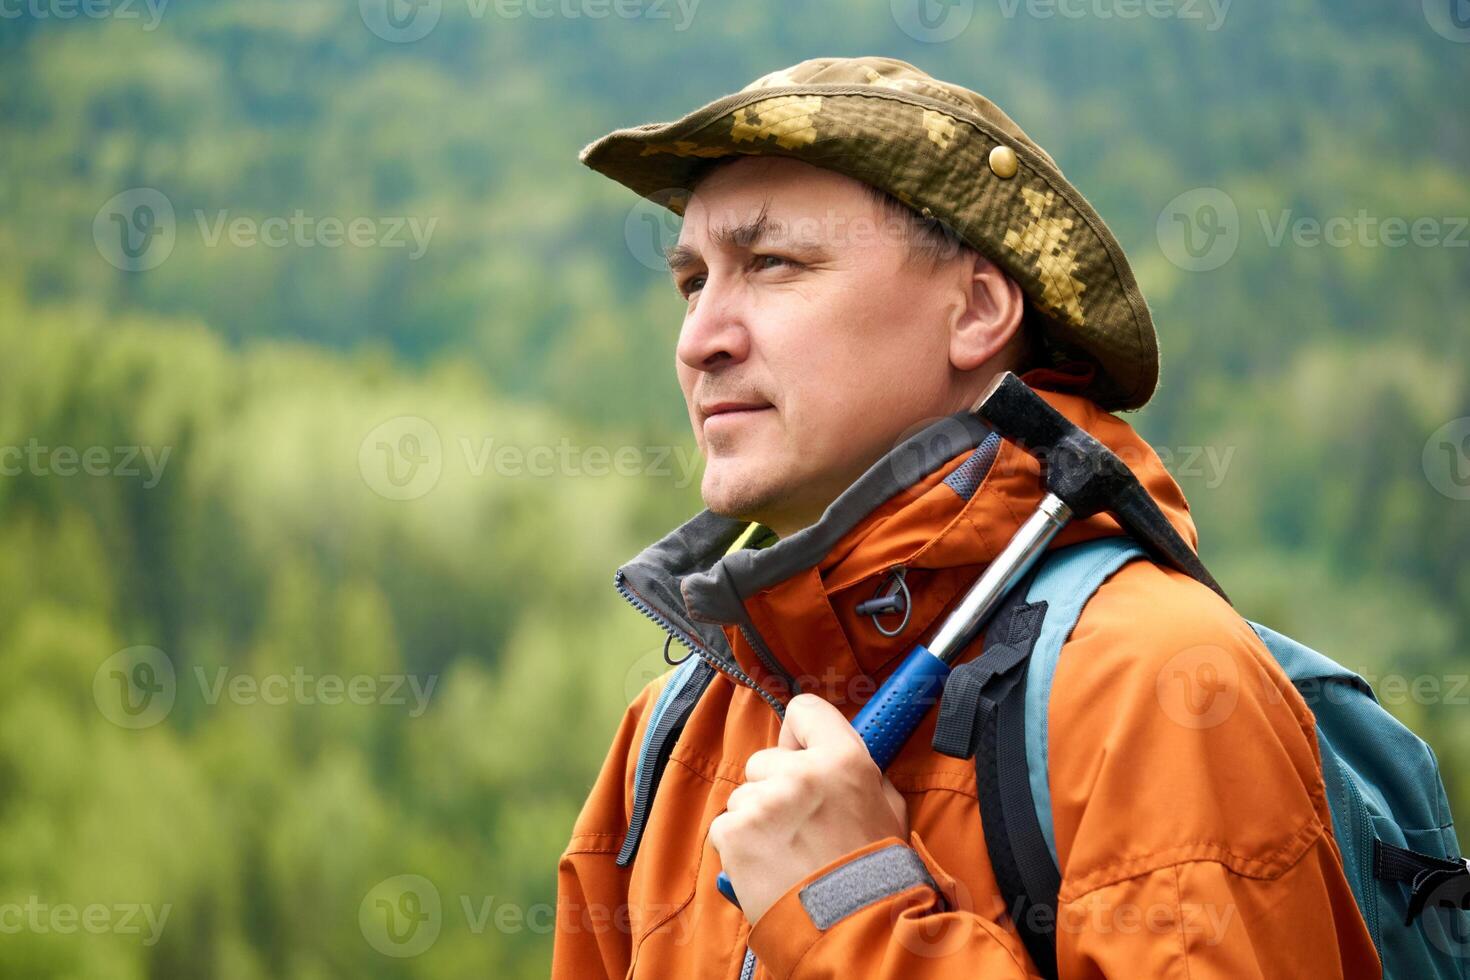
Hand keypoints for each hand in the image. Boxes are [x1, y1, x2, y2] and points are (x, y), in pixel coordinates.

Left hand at [708, 693, 908, 923]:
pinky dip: (739, 846)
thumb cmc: (875, 874)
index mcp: (842, 759)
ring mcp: (763, 802)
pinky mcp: (734, 832)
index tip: (799, 750)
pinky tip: (766, 866)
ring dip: (757, 819)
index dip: (800, 732)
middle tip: (799, 824)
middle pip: (765, 760)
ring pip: (744, 796)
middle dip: (775, 786)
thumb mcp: (887, 810)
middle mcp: (800, 773)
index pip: (805, 710)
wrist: (852, 930)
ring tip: (785, 854)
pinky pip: (725, 826)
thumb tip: (839, 758)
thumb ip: (861, 775)